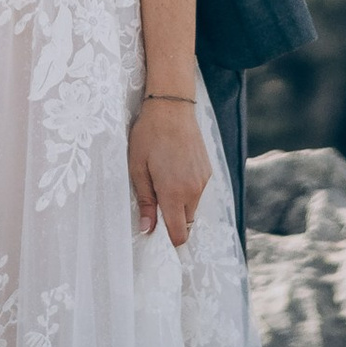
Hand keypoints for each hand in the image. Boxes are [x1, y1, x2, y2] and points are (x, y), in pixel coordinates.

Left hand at [127, 97, 209, 248]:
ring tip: (163, 180)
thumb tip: (147, 229)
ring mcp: (203, 180)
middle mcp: (192, 191)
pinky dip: (187, 189)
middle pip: (186, 223)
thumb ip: (145, 201)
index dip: (168, 240)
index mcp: (173, 193)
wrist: (171, 106)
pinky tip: (174, 170)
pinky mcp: (207, 170)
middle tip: (155, 203)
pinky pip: (197, 191)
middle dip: (173, 221)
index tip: (156, 234)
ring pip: (192, 207)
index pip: (178, 234)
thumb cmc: (149, 135)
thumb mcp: (138, 168)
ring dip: (180, 204)